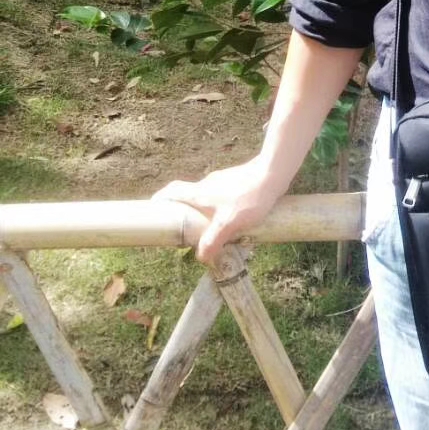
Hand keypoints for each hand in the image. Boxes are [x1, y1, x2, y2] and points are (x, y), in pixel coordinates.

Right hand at [153, 158, 284, 262]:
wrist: (275, 172)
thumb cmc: (250, 197)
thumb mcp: (229, 224)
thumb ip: (212, 241)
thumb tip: (201, 257)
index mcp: (200, 193)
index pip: (172, 192)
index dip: (159, 200)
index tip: (152, 210)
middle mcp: (208, 184)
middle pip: (188, 196)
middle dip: (183, 212)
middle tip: (185, 230)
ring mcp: (223, 182)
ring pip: (207, 197)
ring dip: (204, 212)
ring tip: (211, 230)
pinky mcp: (237, 182)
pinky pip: (222, 197)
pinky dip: (220, 209)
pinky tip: (234, 221)